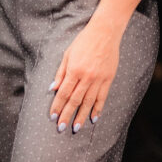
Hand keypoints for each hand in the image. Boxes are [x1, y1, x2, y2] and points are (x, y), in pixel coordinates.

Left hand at [49, 19, 119, 133]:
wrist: (105, 33)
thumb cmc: (84, 41)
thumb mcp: (68, 54)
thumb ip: (60, 73)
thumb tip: (53, 89)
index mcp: (75, 69)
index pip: (64, 92)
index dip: (58, 105)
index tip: (53, 117)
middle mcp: (87, 76)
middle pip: (75, 100)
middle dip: (67, 115)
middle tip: (61, 128)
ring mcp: (99, 79)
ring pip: (88, 102)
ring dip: (81, 116)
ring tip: (76, 127)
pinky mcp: (108, 79)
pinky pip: (102, 98)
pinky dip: (97, 109)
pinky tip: (93, 118)